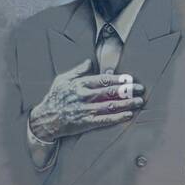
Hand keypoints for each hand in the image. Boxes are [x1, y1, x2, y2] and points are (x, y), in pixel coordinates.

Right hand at [28, 60, 143, 143]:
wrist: (44, 120)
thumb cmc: (54, 98)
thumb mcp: (62, 79)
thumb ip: (77, 70)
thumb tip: (89, 61)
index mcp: (80, 84)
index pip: (103, 79)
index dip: (119, 79)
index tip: (131, 78)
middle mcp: (84, 96)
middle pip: (110, 92)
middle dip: (127, 90)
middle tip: (140, 89)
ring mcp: (85, 110)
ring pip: (110, 105)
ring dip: (126, 103)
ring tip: (139, 101)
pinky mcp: (86, 123)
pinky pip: (105, 120)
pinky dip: (118, 118)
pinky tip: (128, 115)